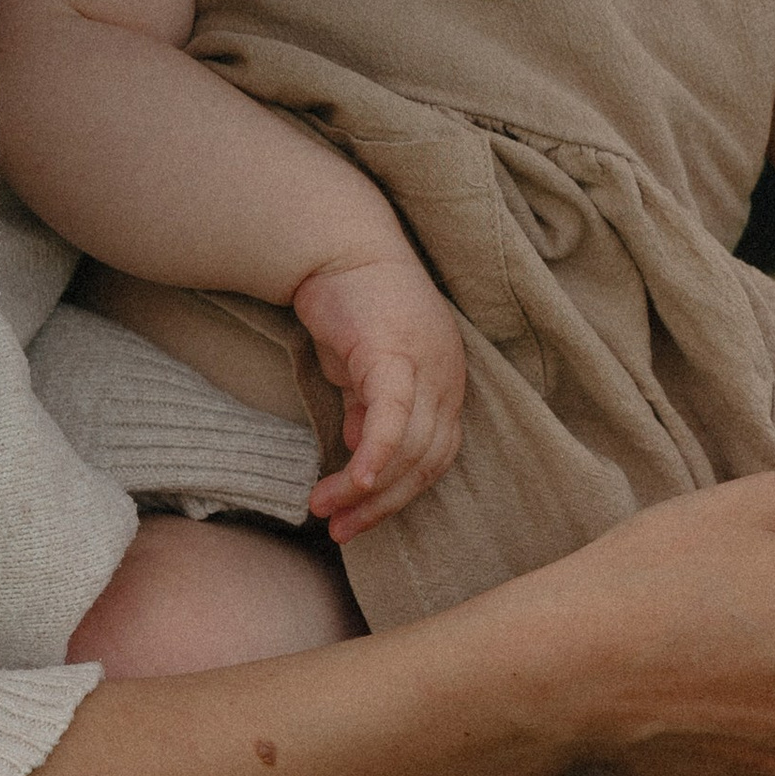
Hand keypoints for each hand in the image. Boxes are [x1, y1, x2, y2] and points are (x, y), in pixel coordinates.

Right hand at [291, 251, 466, 541]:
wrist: (339, 244)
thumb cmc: (353, 304)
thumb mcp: (364, 369)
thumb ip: (369, 409)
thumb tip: (360, 448)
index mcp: (447, 384)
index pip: (434, 459)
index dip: (398, 496)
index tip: (359, 521)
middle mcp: (448, 377)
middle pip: (426, 462)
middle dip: (382, 505)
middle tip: (341, 531)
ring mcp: (428, 364)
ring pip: (409, 447)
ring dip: (366, 488)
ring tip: (325, 508)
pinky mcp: (396, 351)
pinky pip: (392, 416)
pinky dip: (377, 453)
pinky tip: (354, 479)